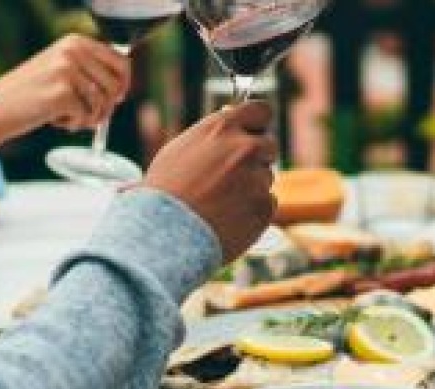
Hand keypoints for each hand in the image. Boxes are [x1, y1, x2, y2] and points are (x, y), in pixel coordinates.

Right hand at [0, 35, 130, 139]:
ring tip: (65, 116)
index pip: (121, 61)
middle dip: (106, 106)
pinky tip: (53, 119)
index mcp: (75, 42)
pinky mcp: (62, 93)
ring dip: (88, 117)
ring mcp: (67, 71)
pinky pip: (87, 116)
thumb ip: (88, 70)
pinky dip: (74, 124)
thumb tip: (123, 85)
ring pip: (103, 104)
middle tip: (88, 115)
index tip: (117, 99)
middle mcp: (73, 52)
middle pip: (116, 86)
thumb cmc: (30, 94)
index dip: (123, 84)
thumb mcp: (60, 69)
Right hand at [145, 102, 278, 261]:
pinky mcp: (264, 206)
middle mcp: (245, 148)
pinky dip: (253, 211)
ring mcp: (257, 178)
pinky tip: (228, 218)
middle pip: (269, 145)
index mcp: (222, 128)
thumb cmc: (165, 191)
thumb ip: (211, 133)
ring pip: (266, 177)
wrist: (165, 232)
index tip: (254, 132)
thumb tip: (229, 114)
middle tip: (234, 175)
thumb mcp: (180, 149)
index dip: (258, 123)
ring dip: (252, 186)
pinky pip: (267, 203)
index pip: (261, 111)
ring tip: (220, 202)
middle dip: (257, 157)